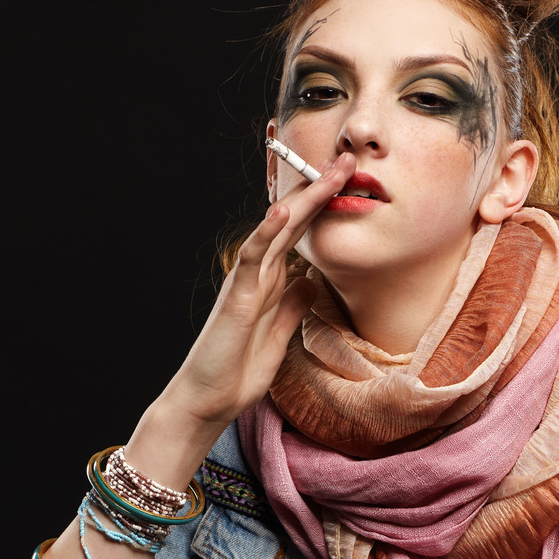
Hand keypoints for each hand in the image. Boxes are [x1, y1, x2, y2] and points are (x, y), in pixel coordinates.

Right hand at [156, 152, 356, 432]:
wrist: (208, 399)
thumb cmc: (237, 370)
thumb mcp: (280, 335)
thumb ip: (292, 306)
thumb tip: (311, 282)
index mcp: (272, 282)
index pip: (302, 234)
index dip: (324, 207)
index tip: (349, 182)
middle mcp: (259, 274)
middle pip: (293, 222)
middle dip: (319, 190)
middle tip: (348, 159)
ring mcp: (247, 283)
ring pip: (276, 231)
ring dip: (301, 200)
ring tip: (326, 171)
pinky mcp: (236, 298)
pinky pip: (252, 260)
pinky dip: (266, 234)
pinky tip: (281, 213)